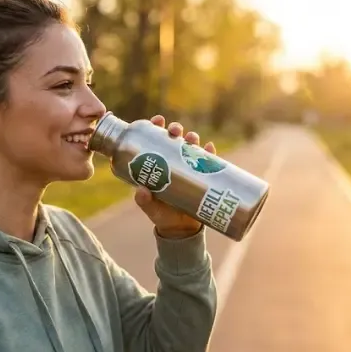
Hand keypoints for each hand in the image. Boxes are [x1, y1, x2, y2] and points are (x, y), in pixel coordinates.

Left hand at [134, 115, 216, 238]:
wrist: (182, 230)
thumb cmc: (162, 217)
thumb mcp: (152, 209)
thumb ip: (144, 202)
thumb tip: (140, 191)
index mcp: (156, 166)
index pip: (154, 142)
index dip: (155, 128)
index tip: (158, 121)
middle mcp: (172, 163)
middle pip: (173, 140)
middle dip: (175, 130)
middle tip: (175, 130)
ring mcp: (188, 168)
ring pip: (190, 147)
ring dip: (192, 138)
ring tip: (192, 138)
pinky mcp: (202, 176)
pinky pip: (208, 161)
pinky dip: (210, 154)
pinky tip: (209, 148)